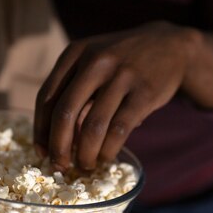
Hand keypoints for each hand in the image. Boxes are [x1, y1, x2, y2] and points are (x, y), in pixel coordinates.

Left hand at [35, 21, 212, 170]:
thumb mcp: (93, 62)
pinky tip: (106, 158)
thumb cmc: (123, 63)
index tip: (41, 152)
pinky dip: (108, 150)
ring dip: (85, 154)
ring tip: (85, 165)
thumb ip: (73, 92)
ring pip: (92, 127)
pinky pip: (119, 130)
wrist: (171, 47)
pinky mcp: (144, 93)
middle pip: (64, 114)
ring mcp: (121, 76)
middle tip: (60, 166)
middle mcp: (95, 62)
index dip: (41, 130)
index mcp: (75, 54)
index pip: (46, 98)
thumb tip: (52, 141)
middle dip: (58, 147)